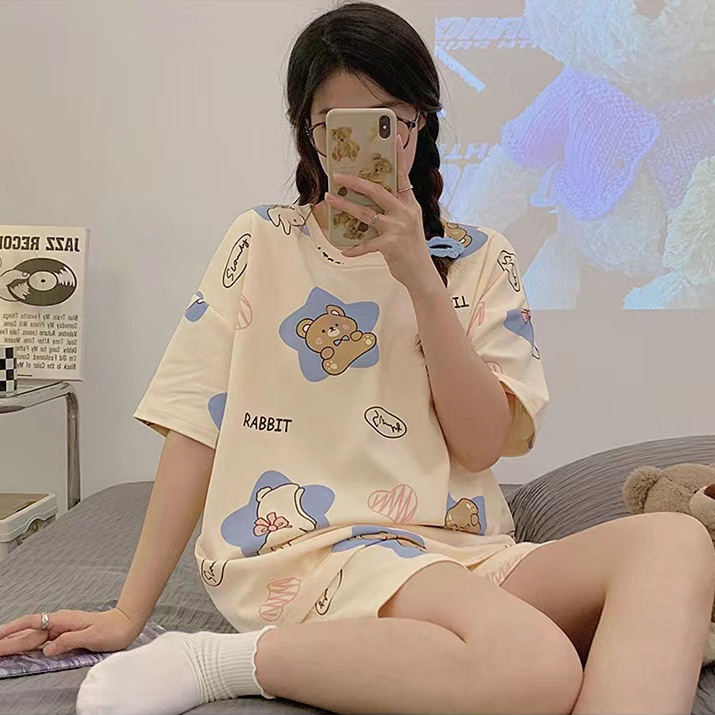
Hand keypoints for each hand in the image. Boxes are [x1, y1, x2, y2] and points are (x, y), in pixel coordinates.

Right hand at [0, 608, 141, 656]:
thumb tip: (47, 648)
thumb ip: (69, 641)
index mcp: (63, 620)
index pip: (31, 623)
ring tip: (0, 650)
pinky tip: (20, 649)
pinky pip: (42, 641)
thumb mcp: (92, 636)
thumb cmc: (113, 629)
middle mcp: (59, 623)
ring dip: (15, 643)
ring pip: (32, 637)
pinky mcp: (65, 635)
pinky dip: (28, 645)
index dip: (12, 629)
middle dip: (8, 640)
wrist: (126, 623)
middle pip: (28, 632)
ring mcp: (61, 629)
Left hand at [324, 142, 438, 290]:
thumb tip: (370, 200)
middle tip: (338, 175)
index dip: (398, 156)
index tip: (393, 136)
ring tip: (330, 199)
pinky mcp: (391, 245)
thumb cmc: (411, 247)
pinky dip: (354, 248)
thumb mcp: (408, 223)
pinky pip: (367, 245)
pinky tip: (344, 250)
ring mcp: (398, 228)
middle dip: (355, 182)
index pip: (403, 175)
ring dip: (345, 206)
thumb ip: (394, 210)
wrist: (421, 273)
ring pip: (366, 214)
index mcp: (410, 204)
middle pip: (377, 191)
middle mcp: (405, 213)